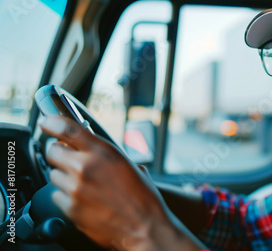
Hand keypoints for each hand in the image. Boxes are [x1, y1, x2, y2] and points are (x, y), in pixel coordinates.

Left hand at [39, 115, 200, 249]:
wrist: (145, 228)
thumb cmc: (143, 198)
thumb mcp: (130, 166)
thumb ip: (106, 155)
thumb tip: (91, 149)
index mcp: (103, 152)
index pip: (66, 128)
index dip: (51, 122)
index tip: (46, 122)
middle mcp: (86, 167)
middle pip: (52, 151)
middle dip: (59, 153)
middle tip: (70, 159)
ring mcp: (75, 189)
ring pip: (53, 174)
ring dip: (64, 176)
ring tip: (83, 184)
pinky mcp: (70, 208)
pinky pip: (57, 196)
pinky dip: (66, 196)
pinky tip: (83, 199)